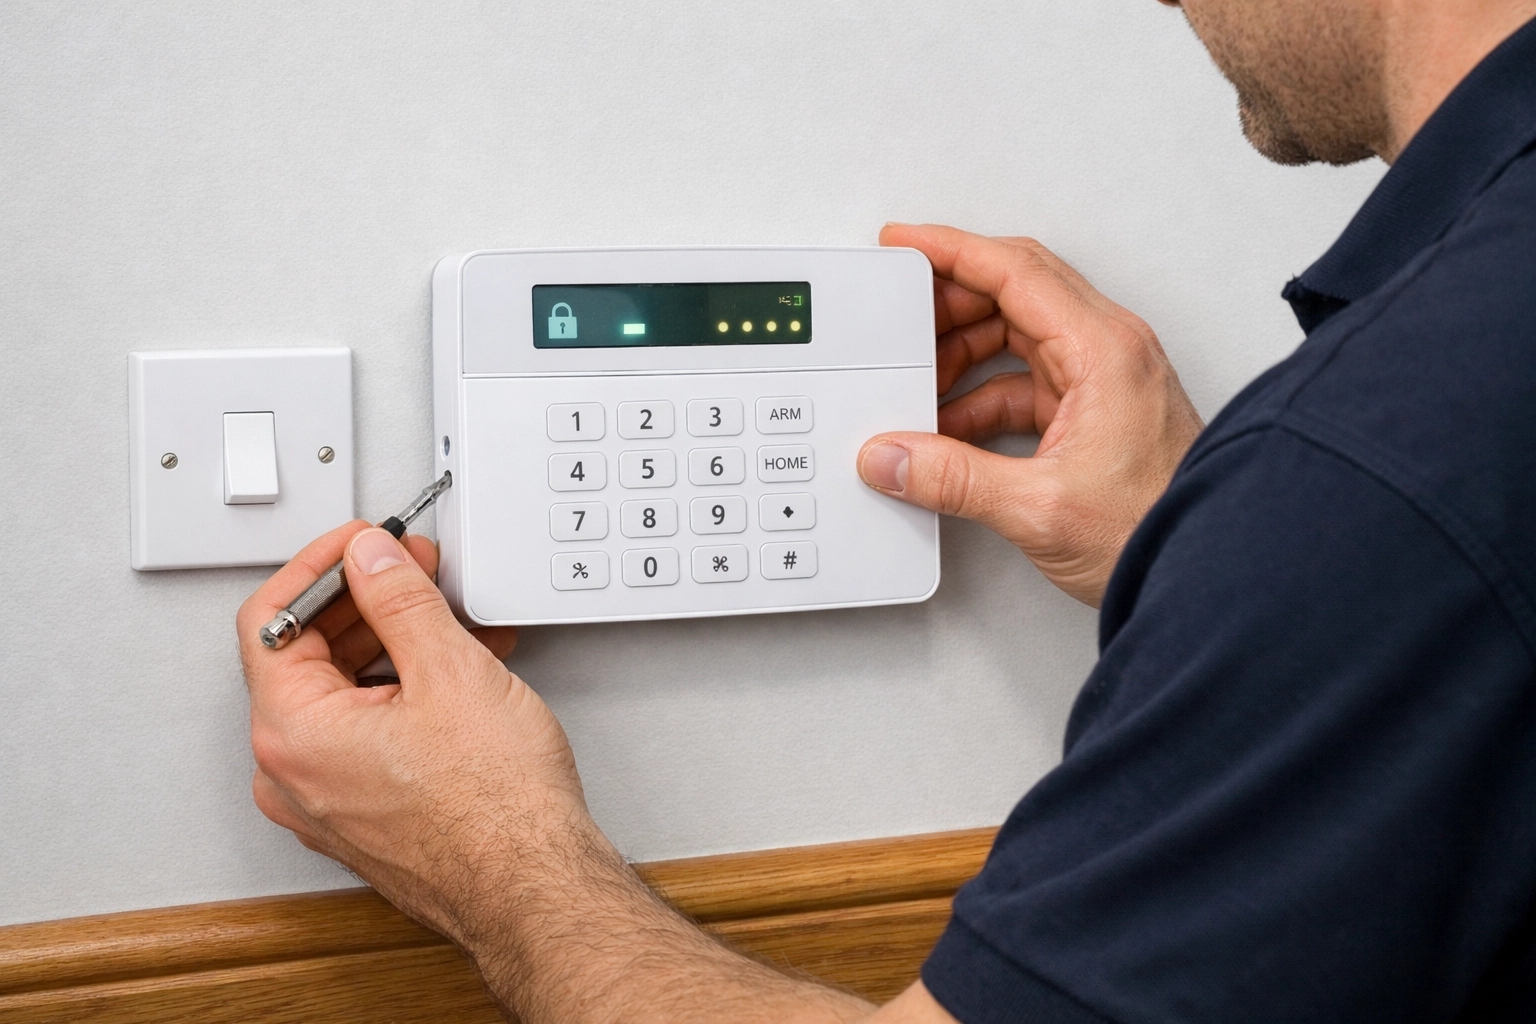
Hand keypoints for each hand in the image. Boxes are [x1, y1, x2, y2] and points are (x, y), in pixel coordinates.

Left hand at [239, 525, 965, 1022]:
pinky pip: (365, 731)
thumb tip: (370, 558)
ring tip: (452, 619)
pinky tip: (458, 667)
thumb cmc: (496, 808)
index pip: (272, 618)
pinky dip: (405, 690)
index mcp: (290, 731)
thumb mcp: (450, 669)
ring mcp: (325, 798)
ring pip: (343, 692)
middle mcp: (292, 771)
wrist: (534, 884)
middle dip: (368, 601)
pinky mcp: (363, 813)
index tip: (364, 542)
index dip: (321, 564)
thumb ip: (399, 598)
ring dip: (396, 643)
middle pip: (306, 653)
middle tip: (416, 569)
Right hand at [859, 223, 1204, 606]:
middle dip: (950, 302)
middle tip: (899, 320)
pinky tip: (950, 429)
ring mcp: (1104, 379)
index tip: (904, 244)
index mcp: (1104, 349)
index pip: (1015, 270)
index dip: (951, 250)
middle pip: (1015, 291)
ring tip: (919, 383)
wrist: (1211, 572)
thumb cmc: (1158, 531)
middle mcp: (1109, 351)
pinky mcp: (1097, 412)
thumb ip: (953, 479)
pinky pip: (1026, 380)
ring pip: (1018, 335)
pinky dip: (982, 395)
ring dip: (964, 353)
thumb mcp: (1039, 507)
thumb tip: (891, 458)